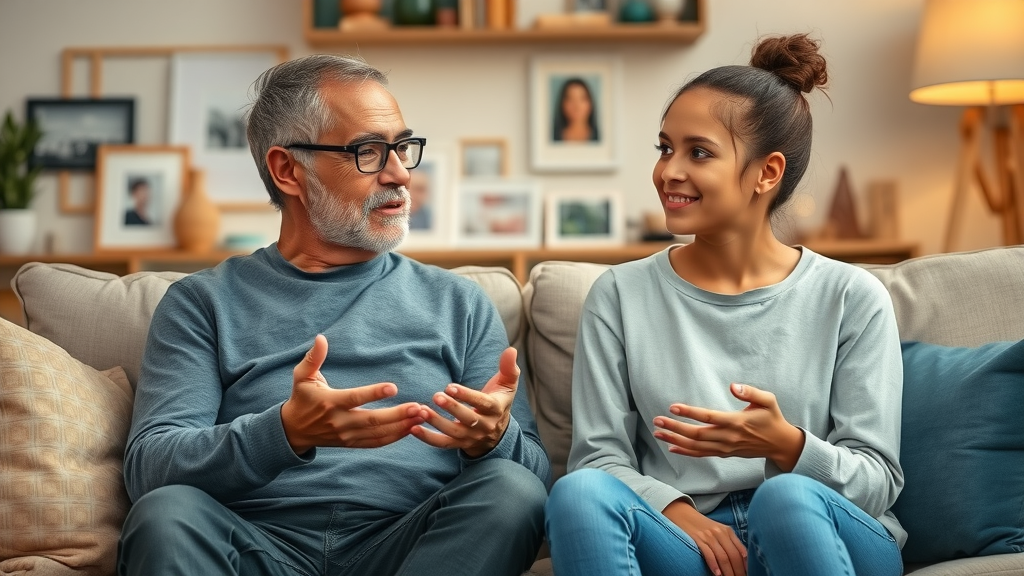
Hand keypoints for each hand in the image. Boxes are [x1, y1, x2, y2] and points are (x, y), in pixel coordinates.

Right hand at [281, 334, 423, 454]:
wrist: (293, 430)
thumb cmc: (301, 398)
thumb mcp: (302, 376)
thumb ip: (313, 358)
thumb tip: (321, 338)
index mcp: (330, 402)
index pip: (355, 398)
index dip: (374, 393)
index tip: (393, 387)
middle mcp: (340, 421)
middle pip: (372, 420)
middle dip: (397, 415)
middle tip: (419, 407)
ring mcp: (347, 435)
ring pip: (378, 434)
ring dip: (402, 426)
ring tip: (421, 416)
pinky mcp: (352, 443)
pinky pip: (376, 443)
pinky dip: (394, 437)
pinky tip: (411, 428)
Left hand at [411, 347, 519, 457]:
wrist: (497, 431)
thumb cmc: (499, 400)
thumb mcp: (508, 384)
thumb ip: (509, 367)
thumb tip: (511, 350)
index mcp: (496, 409)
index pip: (482, 403)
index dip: (466, 396)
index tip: (450, 387)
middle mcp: (484, 425)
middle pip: (467, 419)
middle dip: (451, 408)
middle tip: (435, 396)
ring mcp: (471, 437)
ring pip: (453, 432)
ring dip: (436, 422)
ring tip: (421, 410)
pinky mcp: (459, 444)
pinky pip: (443, 443)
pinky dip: (428, 438)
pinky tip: (413, 428)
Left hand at [653, 383, 804, 470]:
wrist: (780, 444)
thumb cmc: (772, 418)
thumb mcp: (768, 400)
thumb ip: (751, 391)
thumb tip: (733, 386)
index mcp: (736, 422)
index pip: (708, 417)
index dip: (689, 413)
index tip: (673, 407)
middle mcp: (728, 437)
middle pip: (696, 434)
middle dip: (675, 427)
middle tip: (656, 420)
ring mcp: (725, 448)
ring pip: (696, 446)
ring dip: (675, 439)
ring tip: (658, 432)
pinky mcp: (724, 453)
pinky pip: (701, 454)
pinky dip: (685, 452)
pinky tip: (671, 446)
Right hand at [663, 500, 745, 575]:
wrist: (682, 514)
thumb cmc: (702, 526)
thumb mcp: (718, 531)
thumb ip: (730, 542)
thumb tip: (742, 559)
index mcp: (728, 531)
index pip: (741, 550)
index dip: (746, 565)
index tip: (748, 574)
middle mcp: (720, 533)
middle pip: (733, 555)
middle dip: (738, 571)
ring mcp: (709, 536)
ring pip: (723, 557)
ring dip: (728, 571)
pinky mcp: (698, 539)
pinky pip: (708, 554)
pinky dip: (714, 565)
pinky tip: (717, 574)